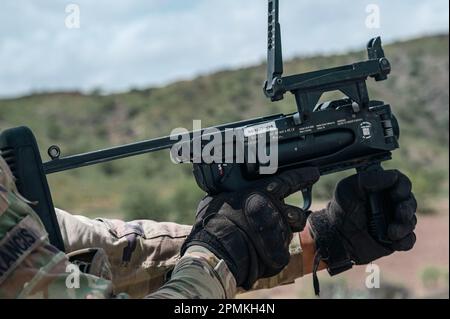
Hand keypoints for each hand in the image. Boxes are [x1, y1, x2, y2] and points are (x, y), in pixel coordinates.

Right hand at [181, 167, 319, 289]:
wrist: (220, 249)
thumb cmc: (217, 220)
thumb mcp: (222, 197)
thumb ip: (233, 193)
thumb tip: (226, 191)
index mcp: (264, 193)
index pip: (291, 180)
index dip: (304, 176)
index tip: (313, 173)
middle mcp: (277, 211)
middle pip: (297, 212)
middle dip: (295, 215)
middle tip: (289, 217)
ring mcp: (280, 233)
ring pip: (289, 233)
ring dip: (282, 233)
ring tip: (267, 238)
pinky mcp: (280, 253)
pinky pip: (280, 251)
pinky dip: (270, 252)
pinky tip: (258, 252)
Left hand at [308, 169, 416, 277]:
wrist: (335, 234)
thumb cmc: (341, 208)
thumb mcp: (348, 188)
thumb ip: (368, 179)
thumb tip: (394, 177)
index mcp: (382, 188)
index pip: (401, 183)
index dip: (403, 187)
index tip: (396, 193)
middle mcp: (391, 203)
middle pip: (410, 202)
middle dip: (407, 208)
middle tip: (400, 214)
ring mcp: (394, 221)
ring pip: (411, 221)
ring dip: (404, 226)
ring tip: (391, 232)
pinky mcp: (394, 239)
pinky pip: (408, 240)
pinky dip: (405, 241)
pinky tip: (394, 241)